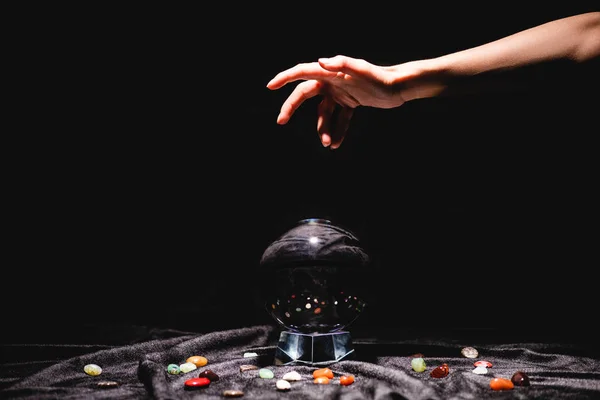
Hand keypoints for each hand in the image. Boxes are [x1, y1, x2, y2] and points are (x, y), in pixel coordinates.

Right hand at [267, 55, 412, 148]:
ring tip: (328, 144)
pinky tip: (338, 144)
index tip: (270, 86)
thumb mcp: (363, 70)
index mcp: (331, 72)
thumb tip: (319, 61)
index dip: (285, 78)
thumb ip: (342, 64)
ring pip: (323, 113)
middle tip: (280, 121)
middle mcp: (332, 81)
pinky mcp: (350, 103)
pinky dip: (338, 131)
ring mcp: (340, 93)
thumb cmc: (381, 77)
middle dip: (291, 108)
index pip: (303, 72)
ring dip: (323, 129)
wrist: (399, 87)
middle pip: (305, 94)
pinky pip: (339, 119)